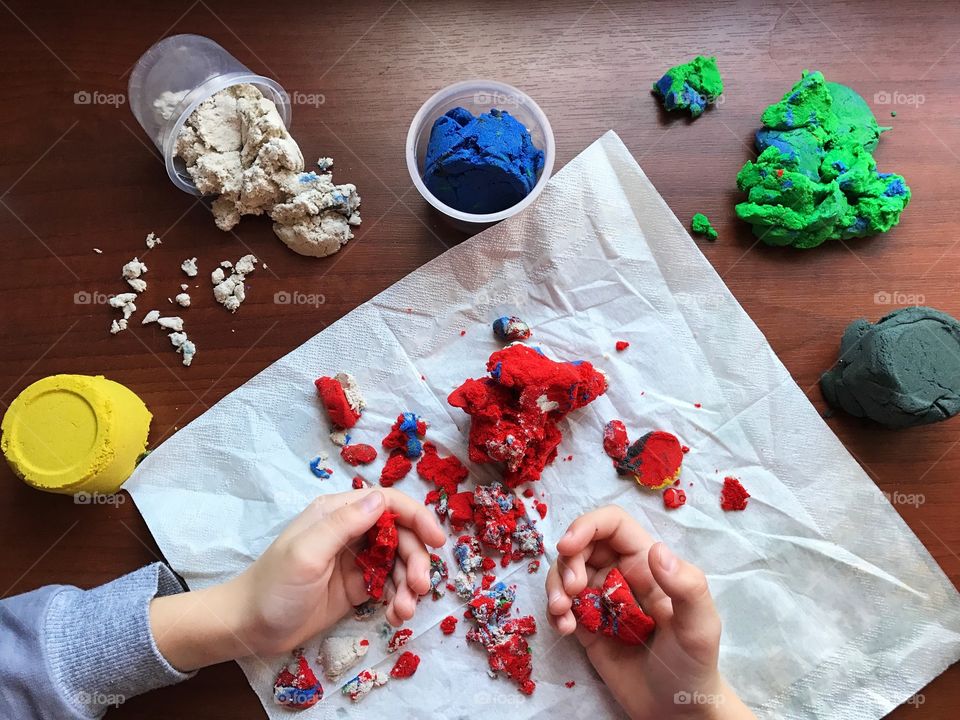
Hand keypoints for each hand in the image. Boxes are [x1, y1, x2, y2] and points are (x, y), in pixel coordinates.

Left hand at [150, 488, 445, 670]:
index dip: (418, 518)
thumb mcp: (307, 553)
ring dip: (409, 583)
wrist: (249, 627)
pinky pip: (389, 585)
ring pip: (399, 562)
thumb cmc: (274, 586)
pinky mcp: (356, 586)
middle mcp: (351, 531)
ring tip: (403, 610)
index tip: (438, 541)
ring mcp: (355, 559)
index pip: (389, 503)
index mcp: (338, 513)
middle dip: (416, 560)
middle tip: (420, 588)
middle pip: (401, 535)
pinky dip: (398, 598)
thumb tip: (381, 499)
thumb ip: (344, 524)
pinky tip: (395, 614)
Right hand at [545, 505, 754, 719]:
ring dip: (555, 587)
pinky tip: (565, 629)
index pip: (612, 524)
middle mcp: (622, 574)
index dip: (586, 525)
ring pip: (566, 573)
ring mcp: (602, 599)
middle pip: (582, 545)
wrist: (677, 711)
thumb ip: (686, 587)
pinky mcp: (587, 625)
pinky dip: (556, 612)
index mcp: (648, 564)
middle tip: (571, 592)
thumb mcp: (700, 627)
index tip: (568, 546)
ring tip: (562, 614)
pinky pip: (562, 605)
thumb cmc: (694, 665)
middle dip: (567, 562)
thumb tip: (656, 550)